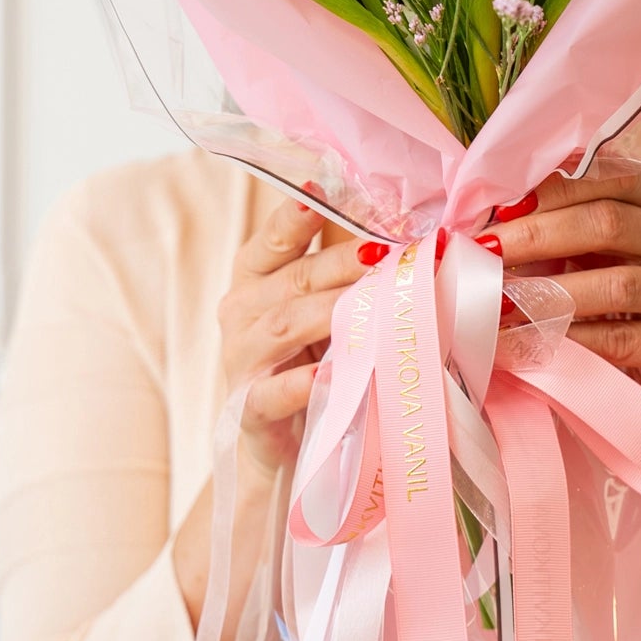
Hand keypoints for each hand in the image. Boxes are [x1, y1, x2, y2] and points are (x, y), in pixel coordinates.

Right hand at [218, 196, 372, 473]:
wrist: (284, 448)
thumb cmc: (307, 364)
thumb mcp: (320, 313)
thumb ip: (344, 275)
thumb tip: (398, 236)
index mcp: (255, 281)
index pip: (273, 241)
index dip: (295, 217)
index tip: (320, 191)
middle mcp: (242, 313)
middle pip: (294, 279)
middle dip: (342, 263)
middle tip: (389, 254)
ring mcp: (243, 362)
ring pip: (285, 326)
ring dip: (331, 312)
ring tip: (374, 305)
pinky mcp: (250, 411)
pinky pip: (270, 394)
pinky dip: (298, 385)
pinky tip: (328, 376)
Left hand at [487, 166, 640, 481]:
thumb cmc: (611, 306)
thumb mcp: (586, 258)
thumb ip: (547, 235)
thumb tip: (474, 230)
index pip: (608, 177)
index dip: (551, 189)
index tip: (498, 209)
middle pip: (608, 224)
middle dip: (537, 236)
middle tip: (483, 254)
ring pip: (617, 285)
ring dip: (547, 295)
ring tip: (496, 305)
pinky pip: (623, 341)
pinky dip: (568, 343)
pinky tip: (524, 347)